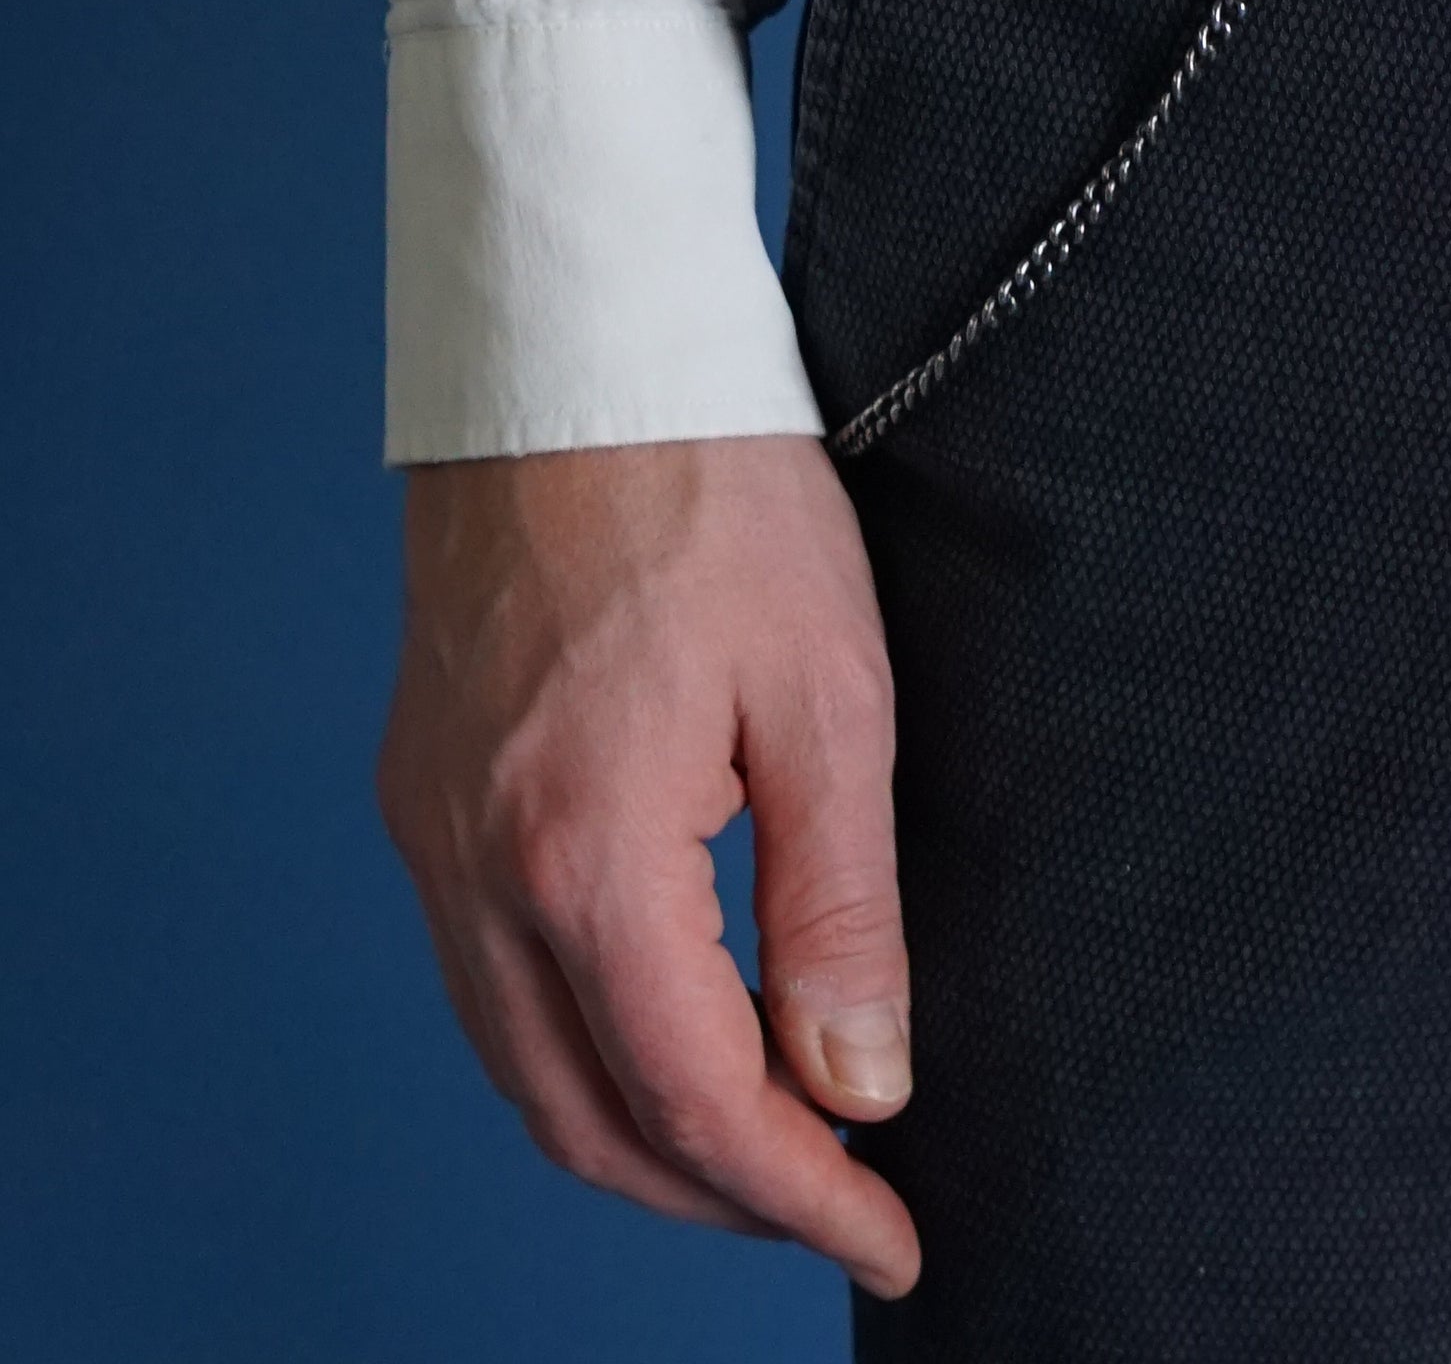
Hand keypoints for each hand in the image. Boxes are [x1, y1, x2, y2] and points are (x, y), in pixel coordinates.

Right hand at [379, 434, 920, 1297]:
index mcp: (586, 854)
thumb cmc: (712, 484)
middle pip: (588, 1123)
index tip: (891, 1236)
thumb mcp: (830, 689)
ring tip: (768, 1138)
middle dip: (719, 1194)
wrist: (572, 350)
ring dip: (640, 1133)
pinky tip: (664, 1024)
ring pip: (523, 1068)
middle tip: (839, 1202)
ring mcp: (433, 835)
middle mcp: (479, 870)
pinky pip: (488, 983)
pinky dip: (578, 1045)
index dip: (802, 1197)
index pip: (697, 1102)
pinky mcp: (424, 792)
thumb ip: (840, 904)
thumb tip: (861, 1083)